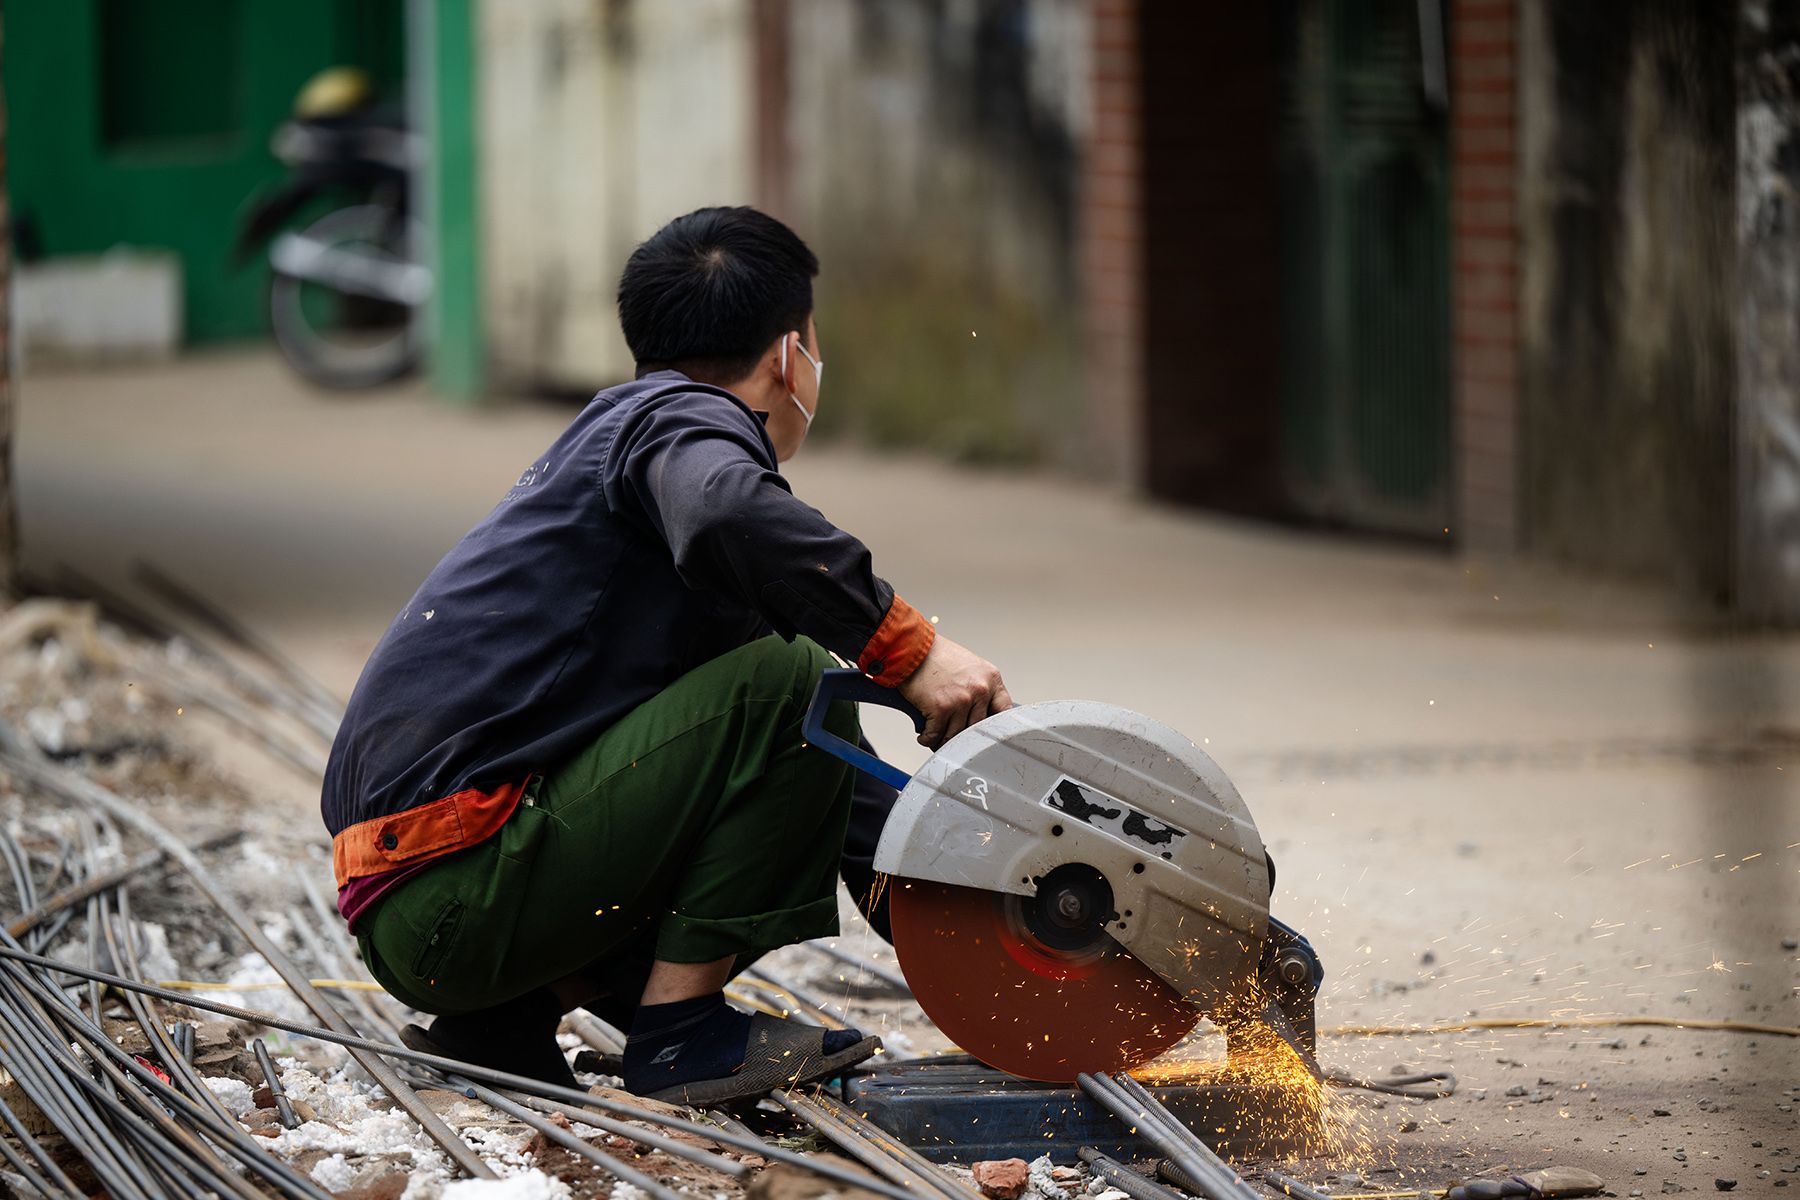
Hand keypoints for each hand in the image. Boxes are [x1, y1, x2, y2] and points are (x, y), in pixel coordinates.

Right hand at [897, 635, 1012, 749]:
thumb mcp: (971, 667)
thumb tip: (983, 714)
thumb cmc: (938, 657)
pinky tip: (925, 735)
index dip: (996, 727)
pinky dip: (928, 739)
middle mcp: (979, 690)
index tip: (987, 735)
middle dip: (964, 738)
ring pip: (956, 736)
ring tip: (936, 738)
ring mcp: (961, 700)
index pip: (1005, 712)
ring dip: (943, 741)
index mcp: (991, 679)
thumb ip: (981, 689)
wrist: (914, 648)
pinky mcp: (941, 708)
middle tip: (954, 740)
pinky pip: (936, 735)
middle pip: (977, 729)